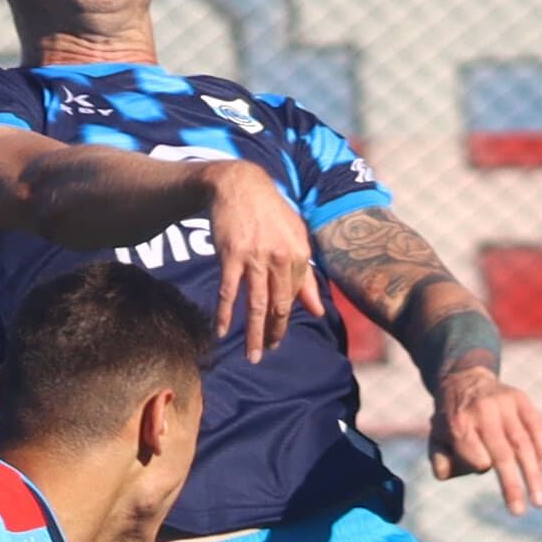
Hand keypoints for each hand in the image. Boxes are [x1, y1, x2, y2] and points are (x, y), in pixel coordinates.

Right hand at [208, 160, 323, 360]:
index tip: (276, 337)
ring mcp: (255, 258)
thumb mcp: (294, 239)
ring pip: (256, 305)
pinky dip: (225, 314)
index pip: (292, 297)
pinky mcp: (231, 256)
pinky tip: (222, 331)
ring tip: (252, 355)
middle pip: (278, 306)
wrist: (239, 186)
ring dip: (254, 334)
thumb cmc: (268, 213)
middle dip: (273, 334)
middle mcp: (279, 258)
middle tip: (265, 353)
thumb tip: (319, 310)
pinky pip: (229, 292)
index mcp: (298, 254)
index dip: (284, 321)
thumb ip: (305, 276)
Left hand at [429, 368, 541, 512]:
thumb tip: (450, 475)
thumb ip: (440, 462)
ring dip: (533, 475)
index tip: (483, 468)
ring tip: (539, 501)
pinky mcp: (521, 399)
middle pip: (502, 453)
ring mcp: (505, 404)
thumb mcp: (436, 440)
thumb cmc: (451, 421)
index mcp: (459, 424)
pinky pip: (536, 426)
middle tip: (520, 512)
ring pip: (523, 443)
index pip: (476, 454)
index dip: (480, 464)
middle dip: (512, 485)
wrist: (464, 381)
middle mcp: (483, 413)